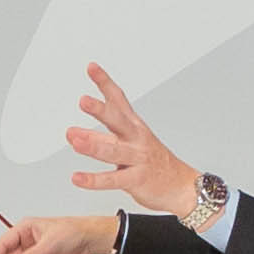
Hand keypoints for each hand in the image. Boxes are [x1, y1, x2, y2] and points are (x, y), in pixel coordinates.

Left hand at [60, 66, 203, 215]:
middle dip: (100, 110)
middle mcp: (136, 138)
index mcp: (134, 126)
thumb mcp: (126, 144)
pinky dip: (93, 180)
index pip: (118, 99)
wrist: (181, 186)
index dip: (105, 83)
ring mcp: (138, 158)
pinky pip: (113, 179)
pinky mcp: (136, 179)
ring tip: (74, 139)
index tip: (92, 67)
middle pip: (118, 121)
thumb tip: (72, 133)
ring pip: (113, 150)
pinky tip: (77, 177)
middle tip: (83, 101)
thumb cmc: (151, 162)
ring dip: (93, 145)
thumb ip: (97, 138)